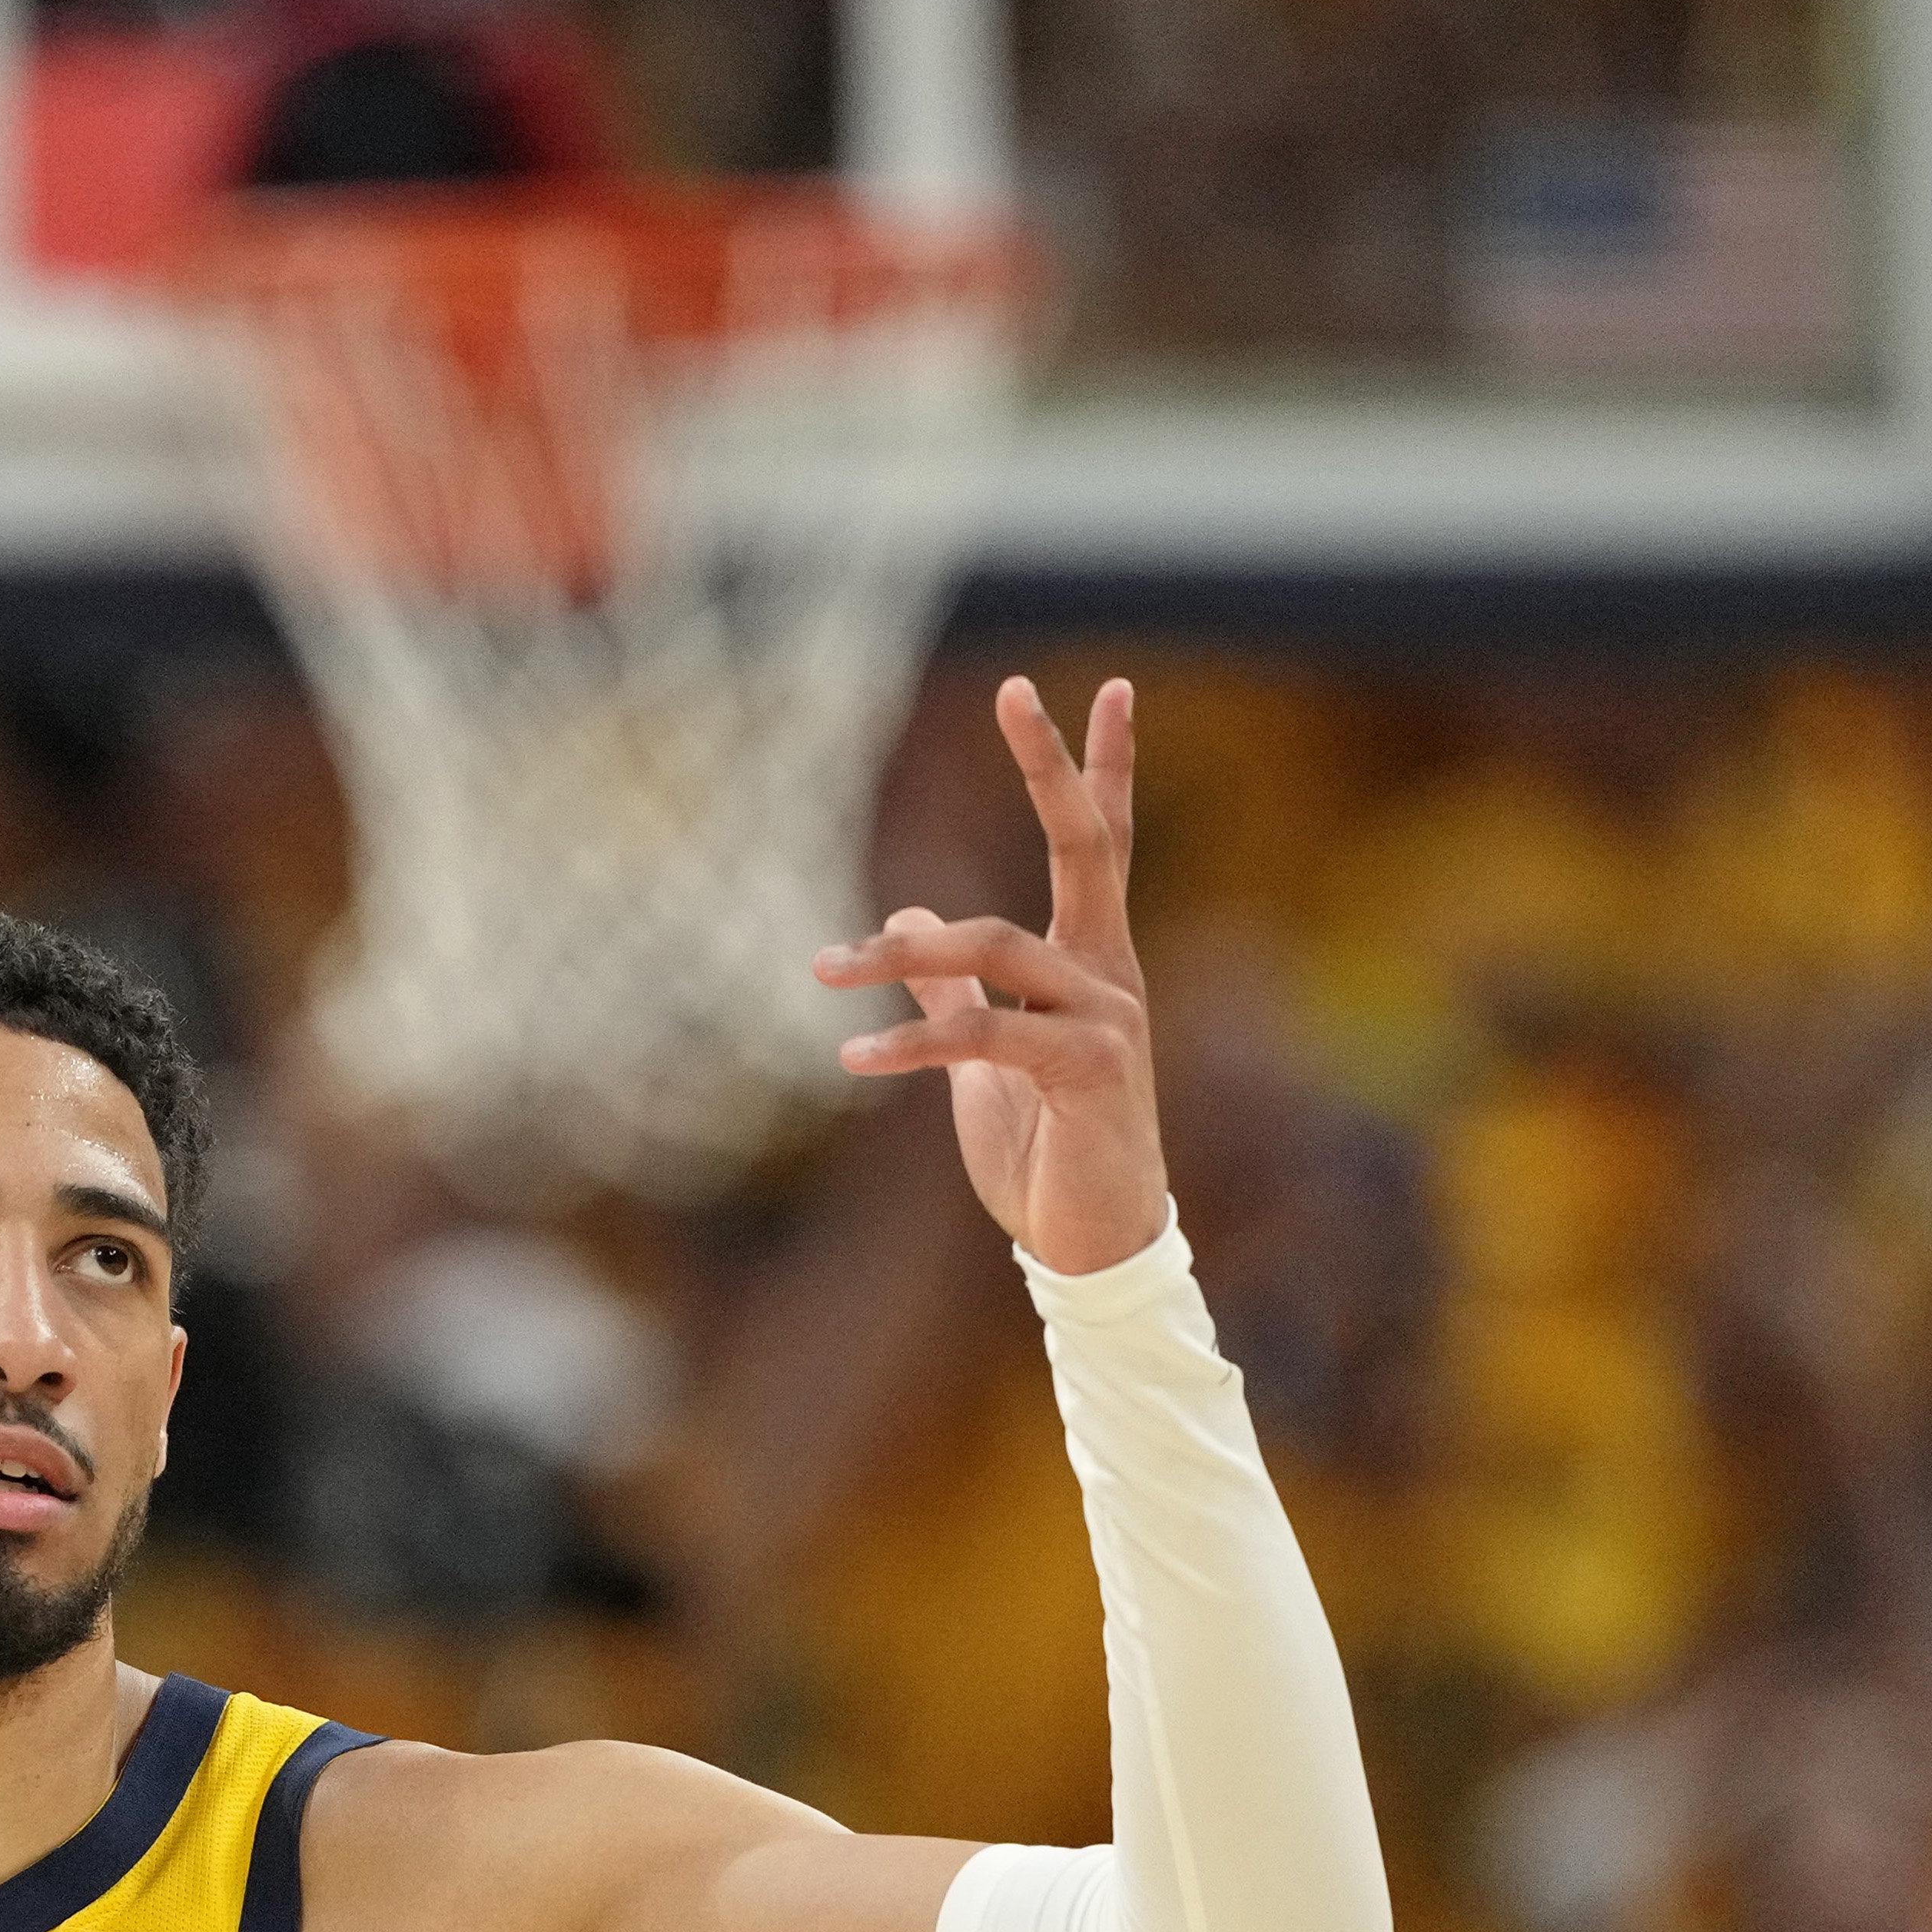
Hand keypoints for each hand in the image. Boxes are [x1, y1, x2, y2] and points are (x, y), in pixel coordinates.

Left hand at [814, 677, 1166, 1274]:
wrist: (1088, 1243)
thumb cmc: (1045, 1150)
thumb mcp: (982, 1058)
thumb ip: (952, 983)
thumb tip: (909, 906)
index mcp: (1088, 962)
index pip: (1101, 842)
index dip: (1100, 767)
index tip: (1102, 688)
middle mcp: (1108, 974)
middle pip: (1085, 845)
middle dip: (1050, 767)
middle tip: (1016, 691)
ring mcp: (1106, 1019)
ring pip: (996, 945)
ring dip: (899, 951)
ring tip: (823, 968)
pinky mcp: (1088, 1071)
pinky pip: (984, 1032)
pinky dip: (909, 1040)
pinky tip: (853, 1055)